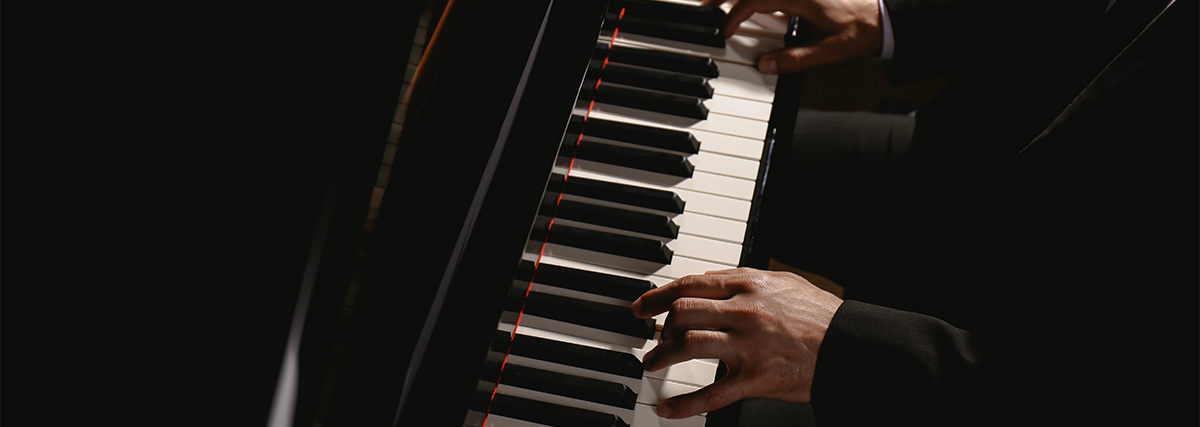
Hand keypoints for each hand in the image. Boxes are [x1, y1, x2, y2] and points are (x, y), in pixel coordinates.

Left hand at [630, 268, 843, 418]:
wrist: (850, 346)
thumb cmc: (819, 316)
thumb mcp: (783, 283)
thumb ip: (745, 282)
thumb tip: (711, 283)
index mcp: (748, 285)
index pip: (690, 285)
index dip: (658, 296)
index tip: (642, 307)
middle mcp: (744, 312)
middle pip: (683, 313)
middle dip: (659, 328)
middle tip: (651, 339)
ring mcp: (748, 346)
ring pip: (689, 346)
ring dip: (663, 356)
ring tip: (653, 363)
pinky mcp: (755, 379)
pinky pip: (711, 394)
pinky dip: (684, 405)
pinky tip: (667, 409)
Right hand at [703, 0, 883, 73]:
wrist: (883, 18)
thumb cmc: (860, 31)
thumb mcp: (831, 51)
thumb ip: (797, 59)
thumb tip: (765, 65)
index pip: (756, 0)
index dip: (736, 15)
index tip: (725, 32)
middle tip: (703, 6)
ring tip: (713, 2)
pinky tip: (743, 5)